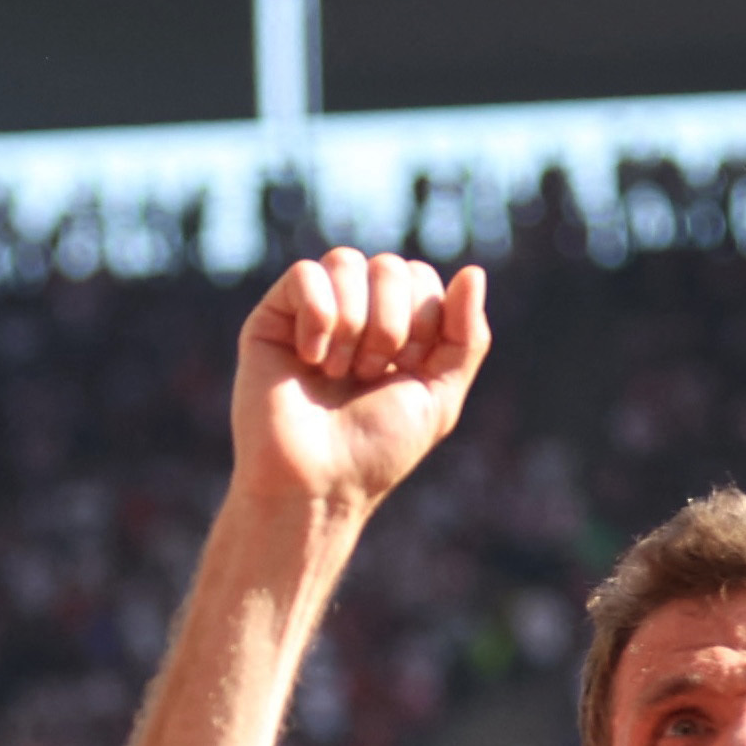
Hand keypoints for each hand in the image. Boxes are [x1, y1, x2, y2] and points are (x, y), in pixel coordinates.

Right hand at [232, 249, 492, 516]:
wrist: (319, 483)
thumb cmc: (376, 449)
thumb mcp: (439, 395)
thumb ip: (466, 337)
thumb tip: (473, 271)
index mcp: (395, 327)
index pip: (420, 277)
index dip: (424, 319)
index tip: (405, 370)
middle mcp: (354, 313)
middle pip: (389, 267)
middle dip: (390, 325)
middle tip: (369, 374)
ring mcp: (311, 312)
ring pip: (346, 262)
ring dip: (353, 325)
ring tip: (337, 373)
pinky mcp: (272, 318)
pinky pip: (305, 274)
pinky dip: (318, 318)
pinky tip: (310, 359)